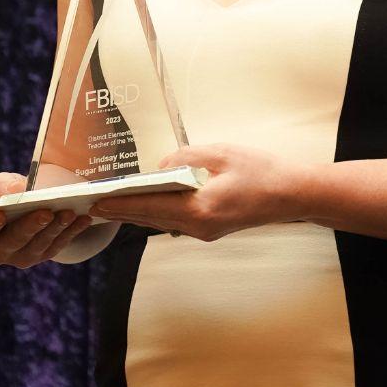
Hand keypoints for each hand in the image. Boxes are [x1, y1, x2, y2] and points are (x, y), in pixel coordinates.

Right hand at [0, 172, 92, 267]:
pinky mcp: (43, 255)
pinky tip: (83, 220)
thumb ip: (3, 185)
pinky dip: (71, 232)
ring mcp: (21, 257)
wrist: (27, 204)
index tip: (0, 215)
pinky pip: (58, 246)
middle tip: (46, 213)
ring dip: (55, 229)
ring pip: (38, 246)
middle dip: (31, 226)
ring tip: (68, 213)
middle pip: (13, 241)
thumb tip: (18, 190)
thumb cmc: (7, 193)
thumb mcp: (0, 183)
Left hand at [89, 143, 299, 241]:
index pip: (149, 207)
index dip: (121, 203)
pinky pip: (175, 222)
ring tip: (112, 204)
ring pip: (161, 222)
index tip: (97, 201)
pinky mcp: (210, 230)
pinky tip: (145, 205)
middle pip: (150, 219)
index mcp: (198, 209)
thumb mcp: (221, 154)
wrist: (292, 194)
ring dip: (137, 213)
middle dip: (123, 210)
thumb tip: (161, 168)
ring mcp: (204, 232)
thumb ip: (185, 158)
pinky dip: (156, 213)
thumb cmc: (261, 172)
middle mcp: (197, 227)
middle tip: (94, 203)